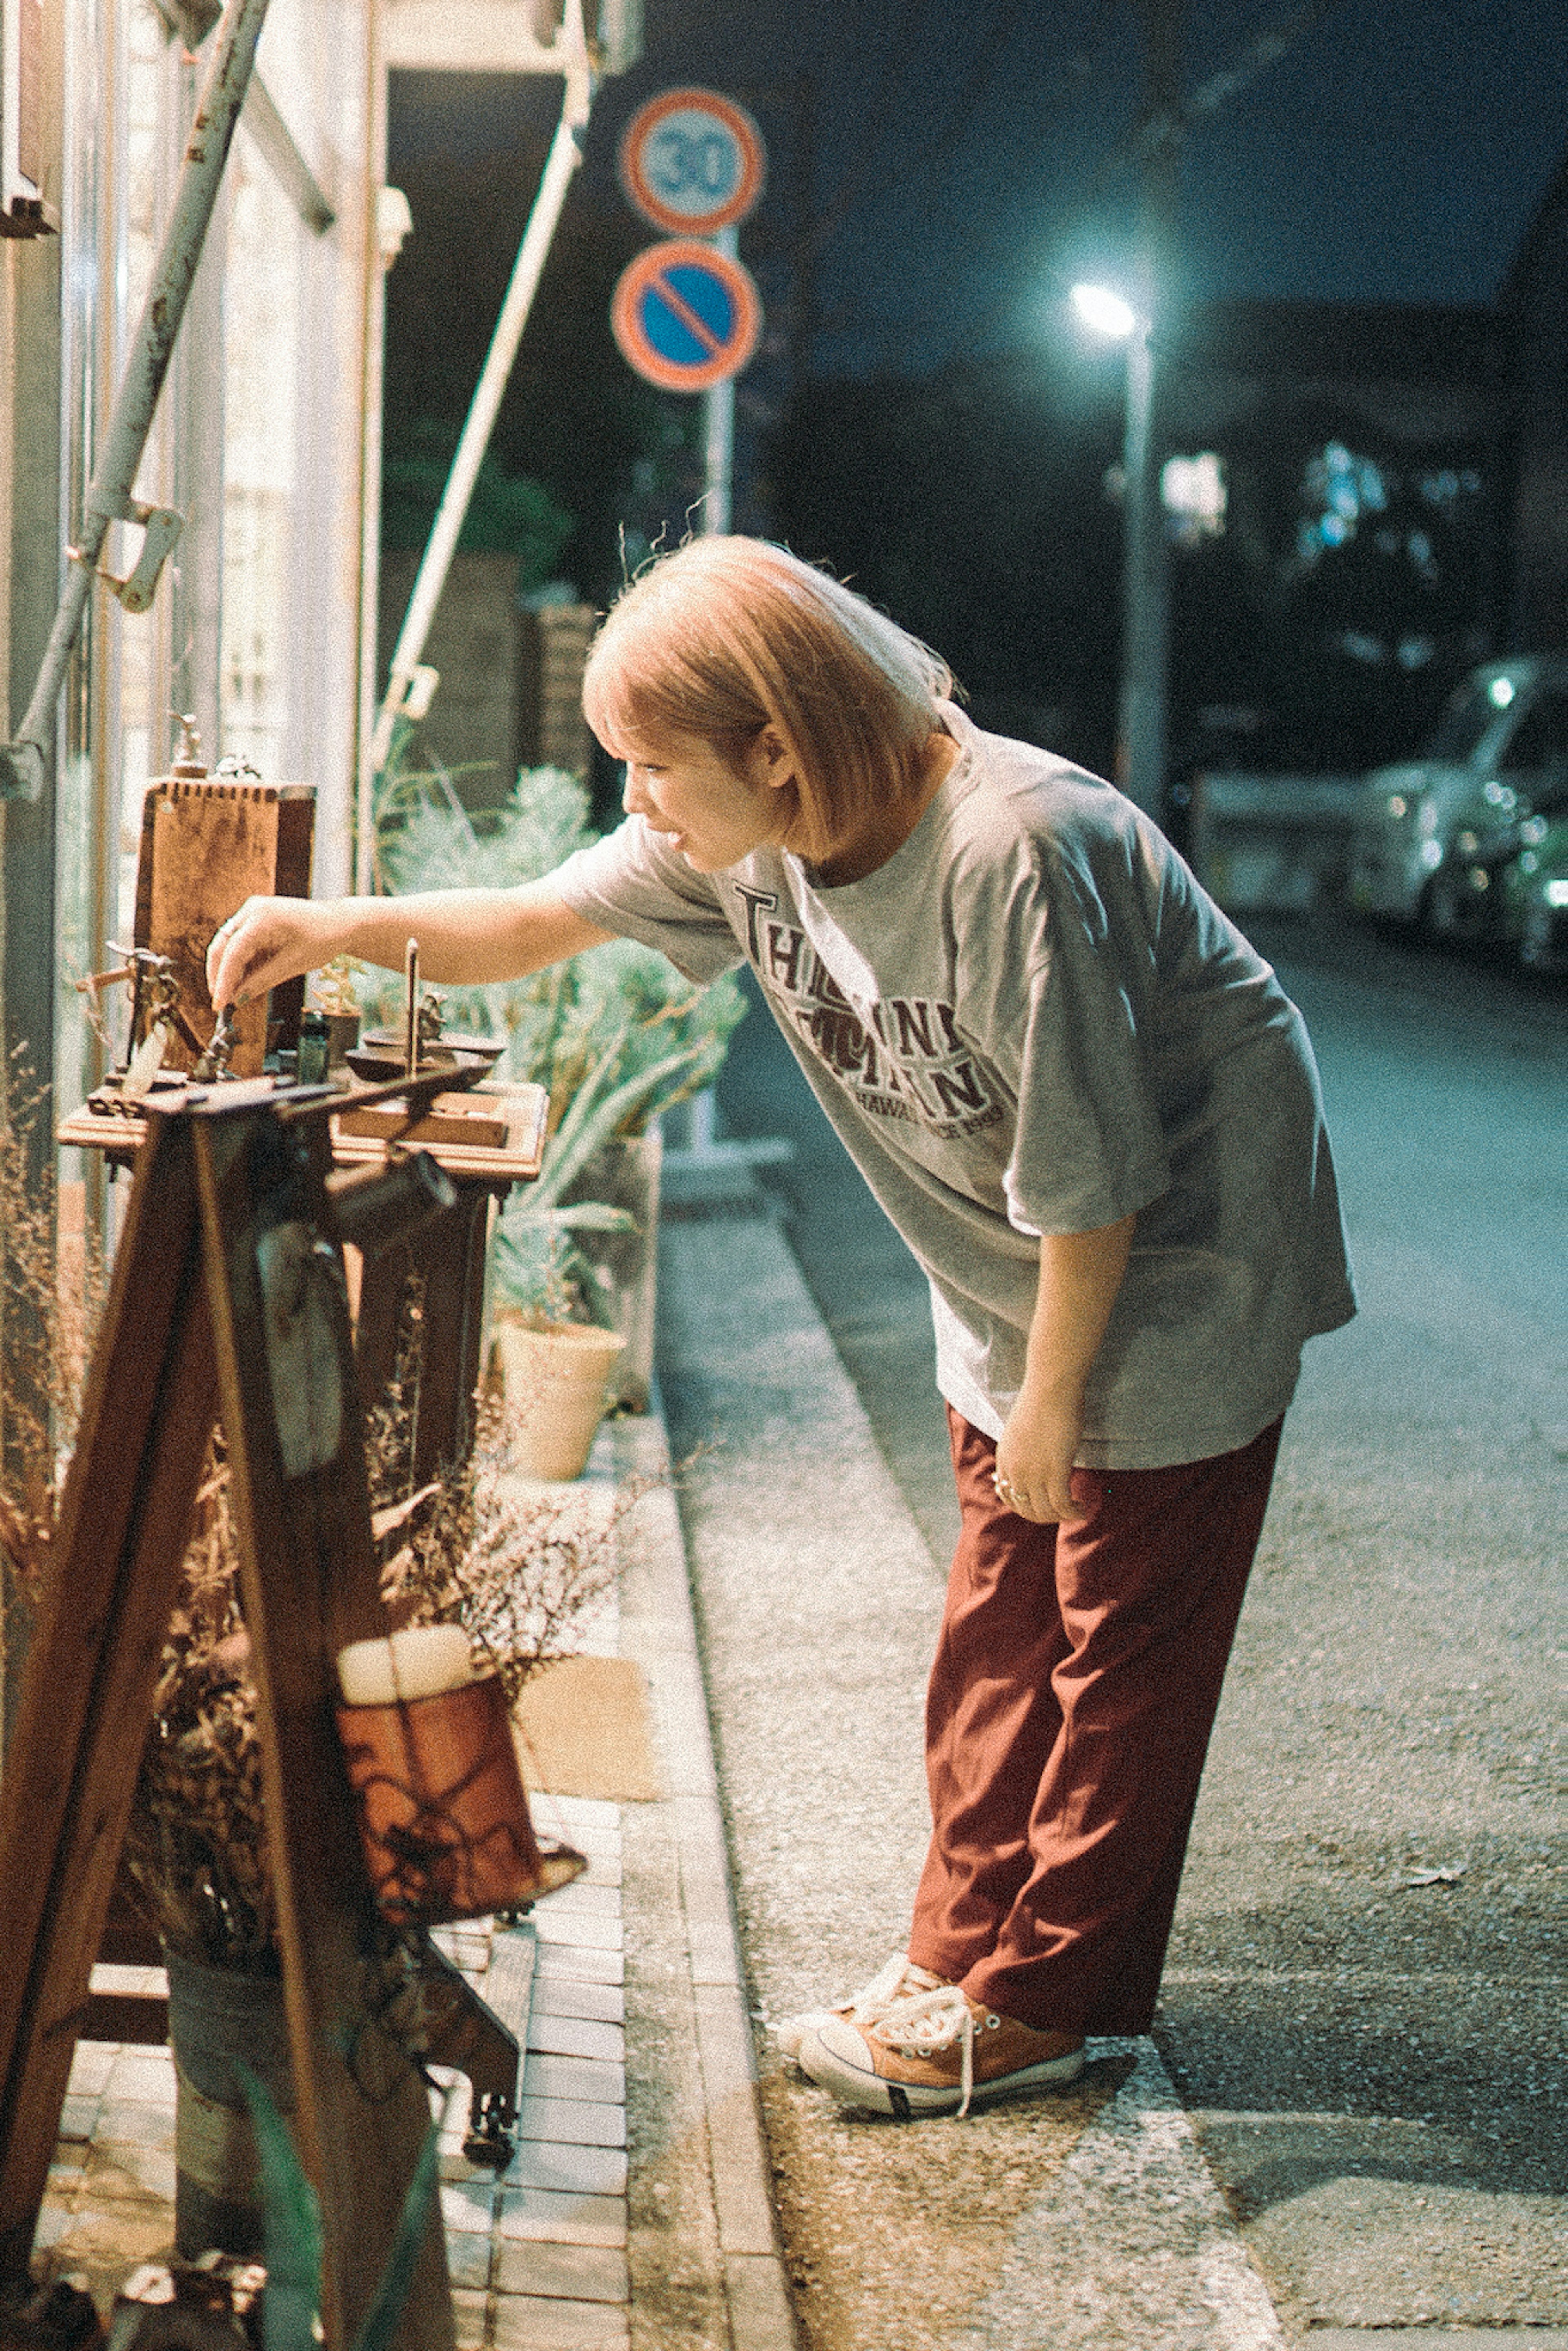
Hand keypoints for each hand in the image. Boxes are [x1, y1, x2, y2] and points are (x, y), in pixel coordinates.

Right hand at [206, 896, 343, 1009]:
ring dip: (230, 971)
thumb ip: (262, 981)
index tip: (219, 1004)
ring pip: (228, 946)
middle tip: (221, 1002)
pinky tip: (246, 982)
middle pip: (222, 946)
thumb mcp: (293, 964)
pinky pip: (241, 944)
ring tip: (236, 996)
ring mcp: (253, 912)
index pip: (232, 952)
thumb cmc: (324, 938)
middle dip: (219, 976)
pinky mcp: (256, 920)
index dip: (223, 980)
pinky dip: (242, 964)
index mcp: (262, 916)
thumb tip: (237, 999)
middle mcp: (252, 910)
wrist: (341, 922)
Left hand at [991, 1386, 1086, 1524]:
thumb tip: (1032, 1456)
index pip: (1009, 1497)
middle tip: (1065, 1511)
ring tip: (1078, 1510)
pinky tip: (1083, 1507)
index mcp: (1005, 1459)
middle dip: (1047, 1516)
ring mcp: (1033, 1473)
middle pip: (1027, 1510)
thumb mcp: (1021, 1429)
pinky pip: (1063, 1505)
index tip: (1044, 1505)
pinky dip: (1074, 1511)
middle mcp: (1015, 1471)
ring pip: (1046, 1512)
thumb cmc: (1042, 1401)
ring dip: (1063, 1517)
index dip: (1027, 1507)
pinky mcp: (1055, 1471)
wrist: (1051, 1387)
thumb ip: (1021, 1448)